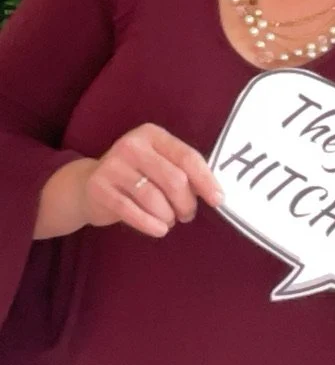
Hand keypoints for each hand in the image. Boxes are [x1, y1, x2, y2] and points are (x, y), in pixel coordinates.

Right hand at [81, 123, 222, 236]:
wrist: (86, 186)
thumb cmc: (136, 175)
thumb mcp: (159, 164)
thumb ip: (184, 171)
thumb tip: (215, 193)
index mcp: (152, 134)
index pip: (187, 157)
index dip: (206, 180)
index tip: (218, 200)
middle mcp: (132, 145)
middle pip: (174, 179)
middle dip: (186, 202)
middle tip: (188, 214)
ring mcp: (112, 165)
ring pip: (153, 197)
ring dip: (168, 215)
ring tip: (170, 220)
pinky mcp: (98, 188)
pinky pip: (131, 211)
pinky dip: (150, 224)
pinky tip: (159, 229)